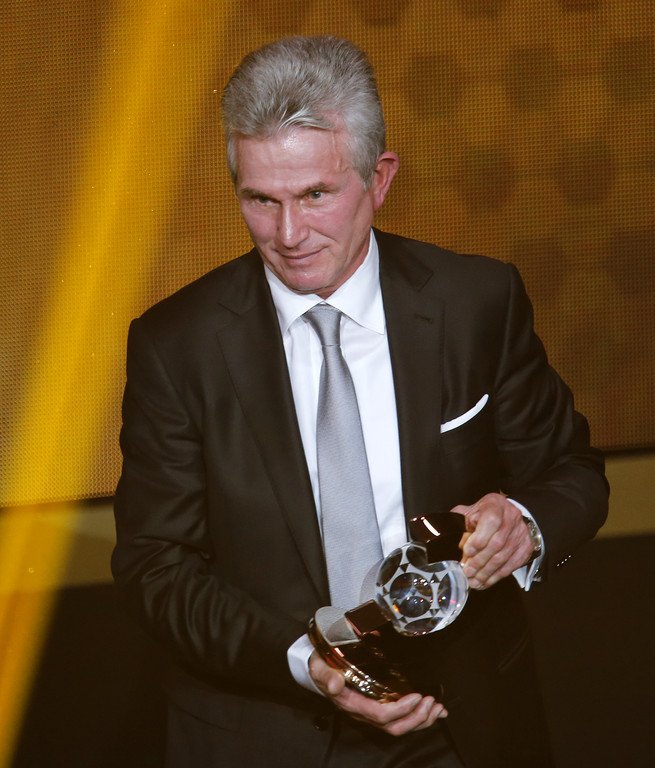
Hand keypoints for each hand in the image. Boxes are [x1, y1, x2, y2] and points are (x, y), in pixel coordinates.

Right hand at [308, 652, 446, 735]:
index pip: (380, 714)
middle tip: (432, 702)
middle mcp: (363, 713)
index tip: (417, 696)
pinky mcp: (378, 708)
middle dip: (416, 719)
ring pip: (399, 727)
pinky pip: (400, 720)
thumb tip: (335, 684)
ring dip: (421, 720)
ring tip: (437, 708)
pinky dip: (419, 717)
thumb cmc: (321, 666)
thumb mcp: (320, 667)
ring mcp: (371, 713)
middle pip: (394, 727)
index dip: (400, 709)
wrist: (318, 669)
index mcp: (352, 704)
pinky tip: (432, 710)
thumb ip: (326, 675)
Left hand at [451, 493, 533, 588]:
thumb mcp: (471, 511)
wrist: (509, 514)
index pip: (491, 522)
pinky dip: (496, 576)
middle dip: (480, 561)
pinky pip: (511, 566)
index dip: (479, 539)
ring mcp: (521, 534)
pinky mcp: (526, 548)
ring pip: (504, 557)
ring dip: (487, 572)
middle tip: (467, 572)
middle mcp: (511, 518)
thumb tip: (453, 540)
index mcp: (495, 505)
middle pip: (497, 543)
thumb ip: (461, 522)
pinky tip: (485, 582)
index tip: (467, 552)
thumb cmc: (485, 513)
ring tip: (474, 582)